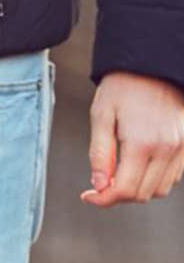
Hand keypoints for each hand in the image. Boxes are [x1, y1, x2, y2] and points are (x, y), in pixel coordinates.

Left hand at [82, 72, 183, 206]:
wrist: (155, 61)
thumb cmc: (124, 85)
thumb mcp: (101, 116)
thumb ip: (100, 154)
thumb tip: (99, 185)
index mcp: (142, 142)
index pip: (124, 190)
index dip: (102, 200)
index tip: (88, 195)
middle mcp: (167, 147)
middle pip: (142, 194)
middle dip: (118, 195)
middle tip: (102, 184)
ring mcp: (182, 145)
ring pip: (160, 189)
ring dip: (138, 188)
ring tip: (120, 174)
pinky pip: (174, 176)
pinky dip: (155, 178)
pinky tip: (140, 166)